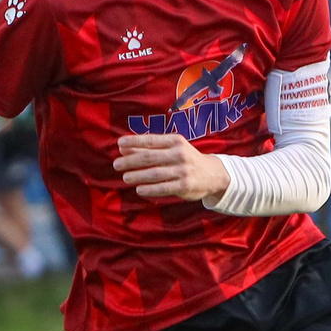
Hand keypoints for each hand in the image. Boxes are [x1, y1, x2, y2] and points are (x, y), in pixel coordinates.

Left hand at [114, 133, 231, 201]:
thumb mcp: (172, 148)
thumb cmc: (187, 159)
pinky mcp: (185, 186)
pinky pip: (164, 188)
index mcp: (175, 141)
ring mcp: (183, 170)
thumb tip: (123, 147)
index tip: (119, 144)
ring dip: (138, 176)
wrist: (213, 174)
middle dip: (131, 160)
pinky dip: (150, 189)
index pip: (151, 140)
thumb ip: (149, 148)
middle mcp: (179, 154)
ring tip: (125, 178)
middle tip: (116, 164)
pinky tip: (139, 189)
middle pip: (150, 157)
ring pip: (155, 173)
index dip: (134, 142)